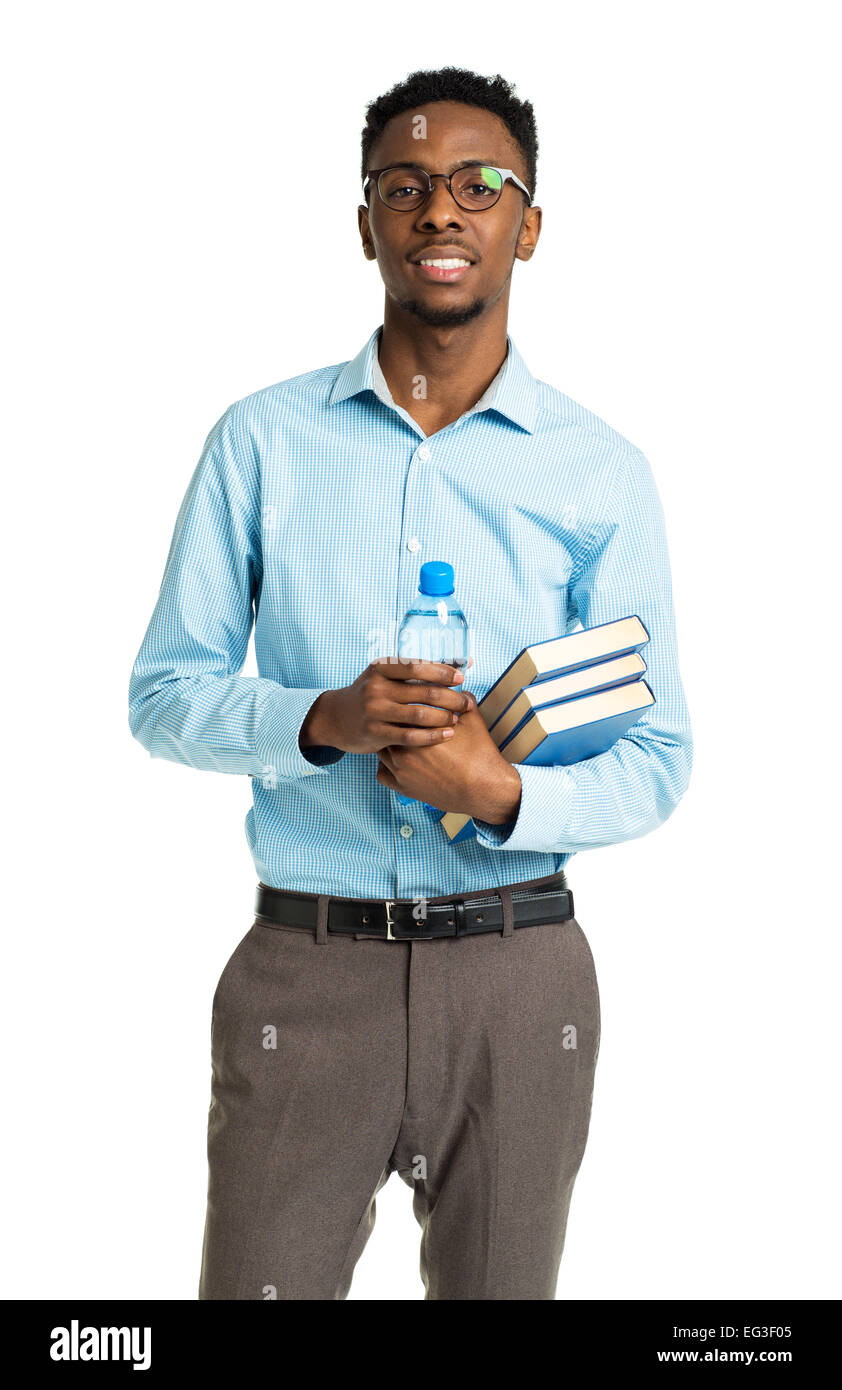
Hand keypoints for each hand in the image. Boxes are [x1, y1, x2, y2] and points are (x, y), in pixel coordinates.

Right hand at [300, 657, 473, 755]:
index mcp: (381, 668)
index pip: (417, 666)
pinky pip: (410, 736)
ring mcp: (374, 711)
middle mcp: (376, 688)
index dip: (443, 672)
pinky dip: (432, 736)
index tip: (461, 678)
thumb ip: (416, 670)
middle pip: (424, 692)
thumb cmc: (369, 694)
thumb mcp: (383, 676)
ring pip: (420, 715)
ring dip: (444, 718)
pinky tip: (447, 735)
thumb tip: (463, 661)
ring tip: (457, 719)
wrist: (334, 718)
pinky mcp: (375, 734)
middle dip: (452, 698)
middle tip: (467, 703)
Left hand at [376, 692, 522, 823]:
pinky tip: (400, 761)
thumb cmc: (479, 756)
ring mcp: (400, 770)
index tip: (409, 704)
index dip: (405, 705)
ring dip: (390, 743)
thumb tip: (458, 690)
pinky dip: (387, 767)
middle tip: (404, 721)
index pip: (401, 709)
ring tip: (401, 740)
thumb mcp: (472, 721)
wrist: (484, 789)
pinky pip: (382, 774)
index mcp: (418, 729)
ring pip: (382, 749)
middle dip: (395, 723)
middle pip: (388, 728)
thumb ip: (461, 700)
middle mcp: (404, 749)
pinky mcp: (403, 788)